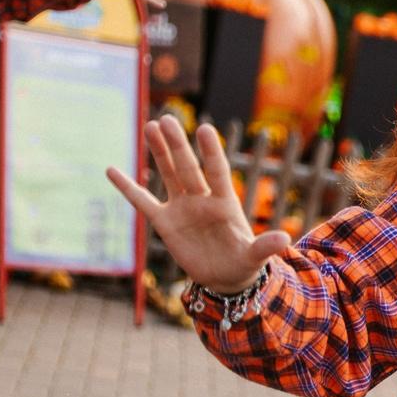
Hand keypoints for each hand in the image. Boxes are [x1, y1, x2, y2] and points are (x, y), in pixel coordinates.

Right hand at [107, 117, 292, 294]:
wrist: (225, 276)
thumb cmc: (243, 262)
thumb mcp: (254, 257)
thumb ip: (264, 247)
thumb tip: (284, 239)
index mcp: (225, 202)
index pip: (217, 172)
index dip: (211, 152)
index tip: (203, 128)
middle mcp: (202, 199)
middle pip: (188, 167)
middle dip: (177, 145)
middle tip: (167, 119)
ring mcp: (182, 208)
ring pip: (168, 174)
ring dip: (159, 152)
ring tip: (151, 126)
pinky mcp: (165, 222)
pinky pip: (142, 202)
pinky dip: (128, 187)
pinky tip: (111, 170)